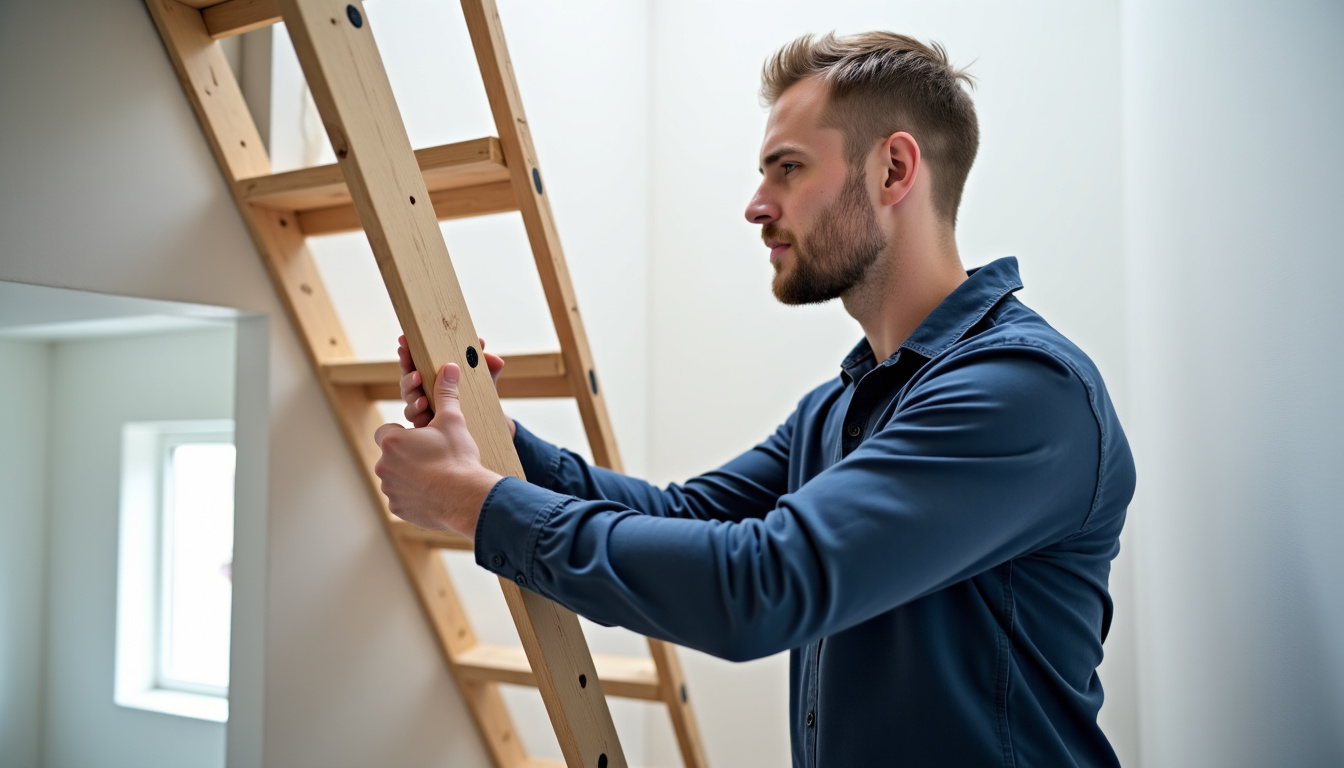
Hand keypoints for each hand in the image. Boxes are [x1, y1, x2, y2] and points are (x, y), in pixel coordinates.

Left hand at [373, 363, 502, 538]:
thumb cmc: (457, 458)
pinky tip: (435, 494)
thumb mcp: (453, 421)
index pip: (386, 432)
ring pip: (396, 479)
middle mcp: (384, 466)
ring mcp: (390, 490)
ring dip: (410, 477)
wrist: (466, 497)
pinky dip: (415, 497)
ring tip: (436, 476)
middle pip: (391, 457)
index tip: (419, 437)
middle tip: (432, 457)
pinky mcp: (398, 509)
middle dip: (407, 456)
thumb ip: (446, 394)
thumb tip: (449, 368)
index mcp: (392, 441)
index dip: (402, 433)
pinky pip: (403, 500)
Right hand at [398, 334, 513, 437]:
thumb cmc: (482, 395)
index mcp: (434, 373)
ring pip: (409, 397)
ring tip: (421, 388)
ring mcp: (423, 406)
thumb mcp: (486, 377)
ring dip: (412, 391)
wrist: (490, 423)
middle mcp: (424, 389)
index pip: (416, 359)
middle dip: (407, 371)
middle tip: (416, 372)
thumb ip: (486, 362)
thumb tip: (481, 343)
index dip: (407, 351)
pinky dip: (418, 411)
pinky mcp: (426, 424)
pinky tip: (424, 406)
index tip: (403, 341)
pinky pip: (416, 417)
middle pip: (407, 377)